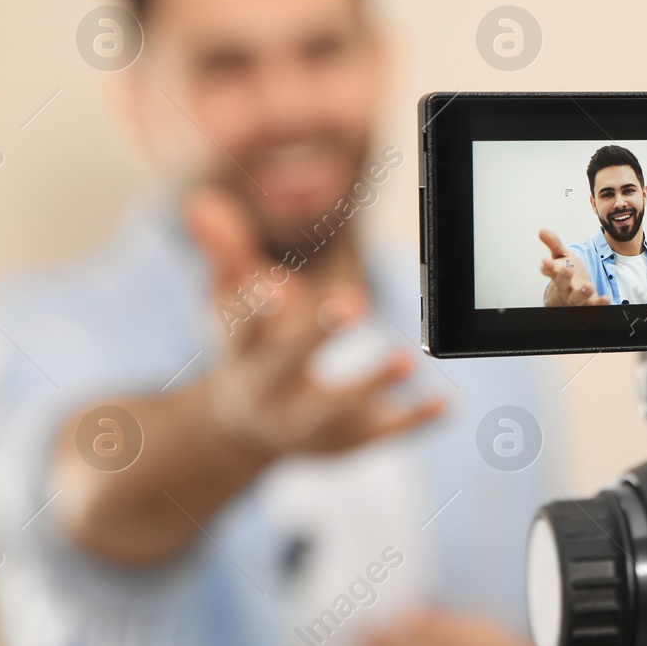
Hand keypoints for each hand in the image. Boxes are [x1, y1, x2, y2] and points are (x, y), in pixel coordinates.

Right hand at [184, 186, 442, 459]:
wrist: (242, 430)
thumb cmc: (246, 346)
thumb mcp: (227, 302)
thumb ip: (224, 254)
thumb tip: (201, 201)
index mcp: (240, 355)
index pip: (243, 332)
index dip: (258, 312)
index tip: (278, 289)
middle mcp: (267, 394)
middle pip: (286, 368)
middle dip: (316, 338)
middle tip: (354, 304)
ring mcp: (304, 426)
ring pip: (334, 413)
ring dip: (370, 386)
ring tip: (405, 359)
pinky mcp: (341, 444)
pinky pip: (378, 436)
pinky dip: (411, 422)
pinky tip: (445, 403)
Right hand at [539, 229, 609, 306]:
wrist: (571, 291)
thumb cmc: (566, 271)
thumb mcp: (560, 255)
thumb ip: (553, 243)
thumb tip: (542, 230)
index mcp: (556, 274)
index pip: (548, 270)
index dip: (547, 266)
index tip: (546, 260)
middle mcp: (564, 287)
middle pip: (561, 284)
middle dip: (564, 277)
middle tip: (567, 269)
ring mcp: (575, 297)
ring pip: (576, 298)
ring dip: (582, 293)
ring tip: (589, 287)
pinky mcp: (588, 303)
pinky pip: (593, 305)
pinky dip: (599, 303)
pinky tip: (606, 298)